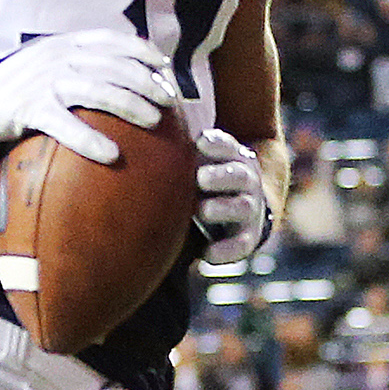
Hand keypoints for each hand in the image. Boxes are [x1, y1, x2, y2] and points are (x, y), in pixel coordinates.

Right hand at [0, 30, 176, 164]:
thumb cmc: (12, 85)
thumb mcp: (46, 61)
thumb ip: (77, 61)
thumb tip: (119, 75)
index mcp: (65, 44)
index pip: (114, 40)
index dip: (145, 52)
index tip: (166, 69)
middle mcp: (58, 57)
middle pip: (115, 67)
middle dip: (148, 83)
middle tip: (168, 102)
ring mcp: (44, 82)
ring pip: (100, 90)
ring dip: (132, 106)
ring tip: (154, 121)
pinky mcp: (30, 109)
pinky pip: (66, 125)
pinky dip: (91, 140)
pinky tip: (111, 155)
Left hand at [194, 126, 273, 268]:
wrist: (244, 207)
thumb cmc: (208, 179)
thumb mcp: (201, 160)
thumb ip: (180, 153)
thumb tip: (140, 135)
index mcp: (233, 158)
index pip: (228, 146)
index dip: (217, 144)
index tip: (200, 142)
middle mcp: (245, 181)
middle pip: (238, 175)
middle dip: (221, 177)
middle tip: (201, 178)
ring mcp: (249, 209)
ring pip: (241, 207)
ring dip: (223, 208)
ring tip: (204, 211)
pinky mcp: (247, 238)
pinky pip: (240, 245)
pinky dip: (225, 250)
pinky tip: (207, 254)